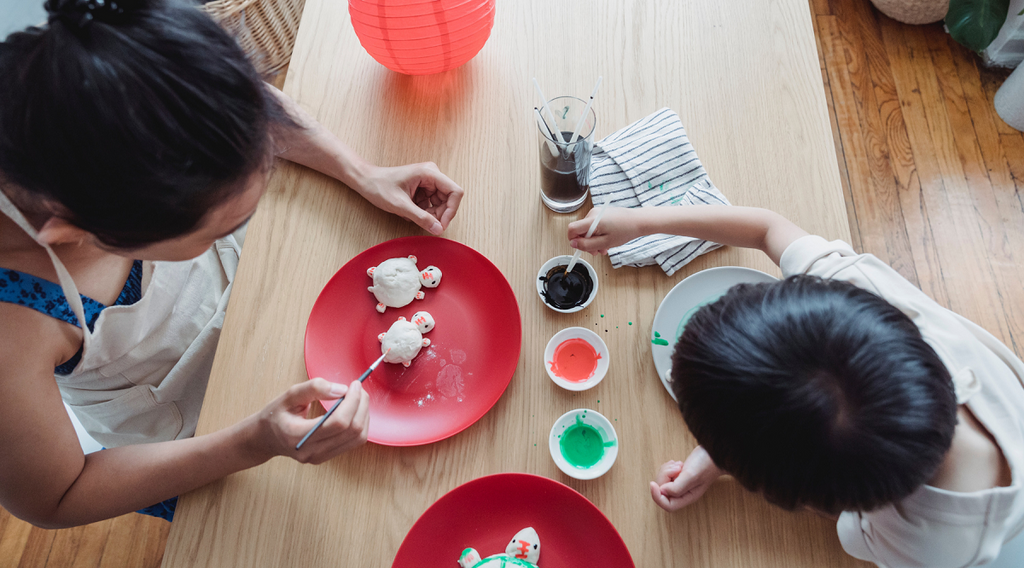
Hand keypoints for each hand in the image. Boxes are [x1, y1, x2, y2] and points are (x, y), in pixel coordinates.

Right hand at [249, 378, 369, 464]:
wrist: (265, 438)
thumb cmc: (275, 415)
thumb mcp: (288, 395)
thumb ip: (314, 388)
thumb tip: (342, 389)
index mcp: (298, 435)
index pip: (337, 423)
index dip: (352, 402)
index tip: (354, 385)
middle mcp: (311, 451)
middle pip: (351, 430)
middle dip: (361, 406)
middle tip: (358, 389)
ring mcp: (320, 457)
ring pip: (357, 438)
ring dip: (363, 415)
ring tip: (357, 398)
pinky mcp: (327, 457)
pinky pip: (353, 442)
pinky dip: (359, 424)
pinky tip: (353, 411)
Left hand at [355, 162, 463, 234]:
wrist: (366, 181)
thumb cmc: (379, 186)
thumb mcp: (400, 205)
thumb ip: (421, 218)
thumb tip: (438, 229)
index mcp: (430, 173)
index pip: (455, 192)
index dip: (451, 210)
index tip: (441, 224)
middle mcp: (432, 175)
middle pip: (449, 200)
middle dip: (440, 215)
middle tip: (426, 224)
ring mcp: (428, 182)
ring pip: (441, 204)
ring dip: (430, 215)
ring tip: (413, 216)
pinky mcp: (423, 189)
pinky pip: (432, 205)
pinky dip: (423, 213)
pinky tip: (410, 212)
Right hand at [567, 207, 643, 253]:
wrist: (638, 221)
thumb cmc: (625, 230)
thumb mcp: (605, 243)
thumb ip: (587, 245)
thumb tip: (573, 244)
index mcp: (592, 220)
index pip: (572, 229)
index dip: (573, 240)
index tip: (581, 247)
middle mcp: (592, 213)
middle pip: (580, 231)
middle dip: (587, 243)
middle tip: (597, 251)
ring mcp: (597, 212)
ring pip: (588, 230)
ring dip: (594, 240)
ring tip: (605, 247)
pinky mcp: (601, 213)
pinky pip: (594, 226)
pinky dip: (598, 234)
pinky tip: (607, 239)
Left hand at [649, 446, 722, 511]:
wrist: (715, 451)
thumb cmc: (707, 464)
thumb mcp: (691, 475)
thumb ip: (677, 487)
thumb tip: (662, 491)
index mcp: (688, 497)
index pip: (668, 505)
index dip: (657, 496)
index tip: (652, 484)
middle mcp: (684, 493)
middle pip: (663, 491)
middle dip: (664, 477)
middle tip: (675, 468)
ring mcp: (681, 484)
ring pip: (663, 481)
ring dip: (667, 471)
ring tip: (679, 465)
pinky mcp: (680, 476)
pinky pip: (666, 474)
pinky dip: (668, 467)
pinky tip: (677, 464)